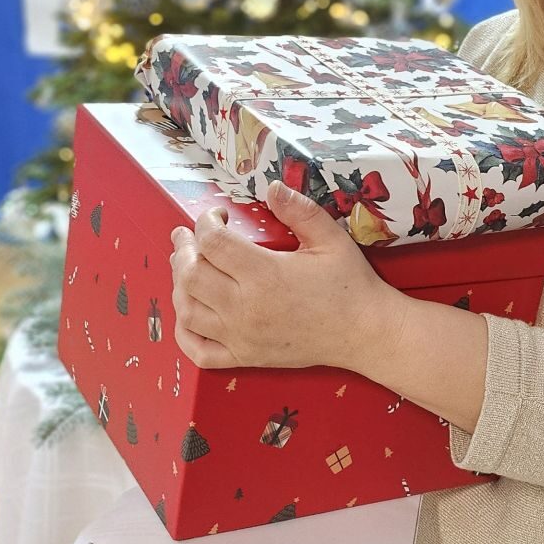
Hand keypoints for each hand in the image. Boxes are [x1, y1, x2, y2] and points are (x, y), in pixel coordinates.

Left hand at [169, 183, 394, 371]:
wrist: (365, 333)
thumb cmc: (350, 284)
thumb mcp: (330, 239)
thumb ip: (299, 210)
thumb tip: (272, 186)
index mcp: (265, 275)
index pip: (212, 242)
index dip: (206, 222)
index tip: (219, 216)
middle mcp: (245, 308)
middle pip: (190, 275)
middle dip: (184, 249)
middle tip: (188, 236)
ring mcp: (241, 336)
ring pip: (187, 310)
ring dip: (179, 284)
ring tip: (187, 266)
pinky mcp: (244, 357)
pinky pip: (197, 350)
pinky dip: (183, 331)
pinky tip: (188, 311)